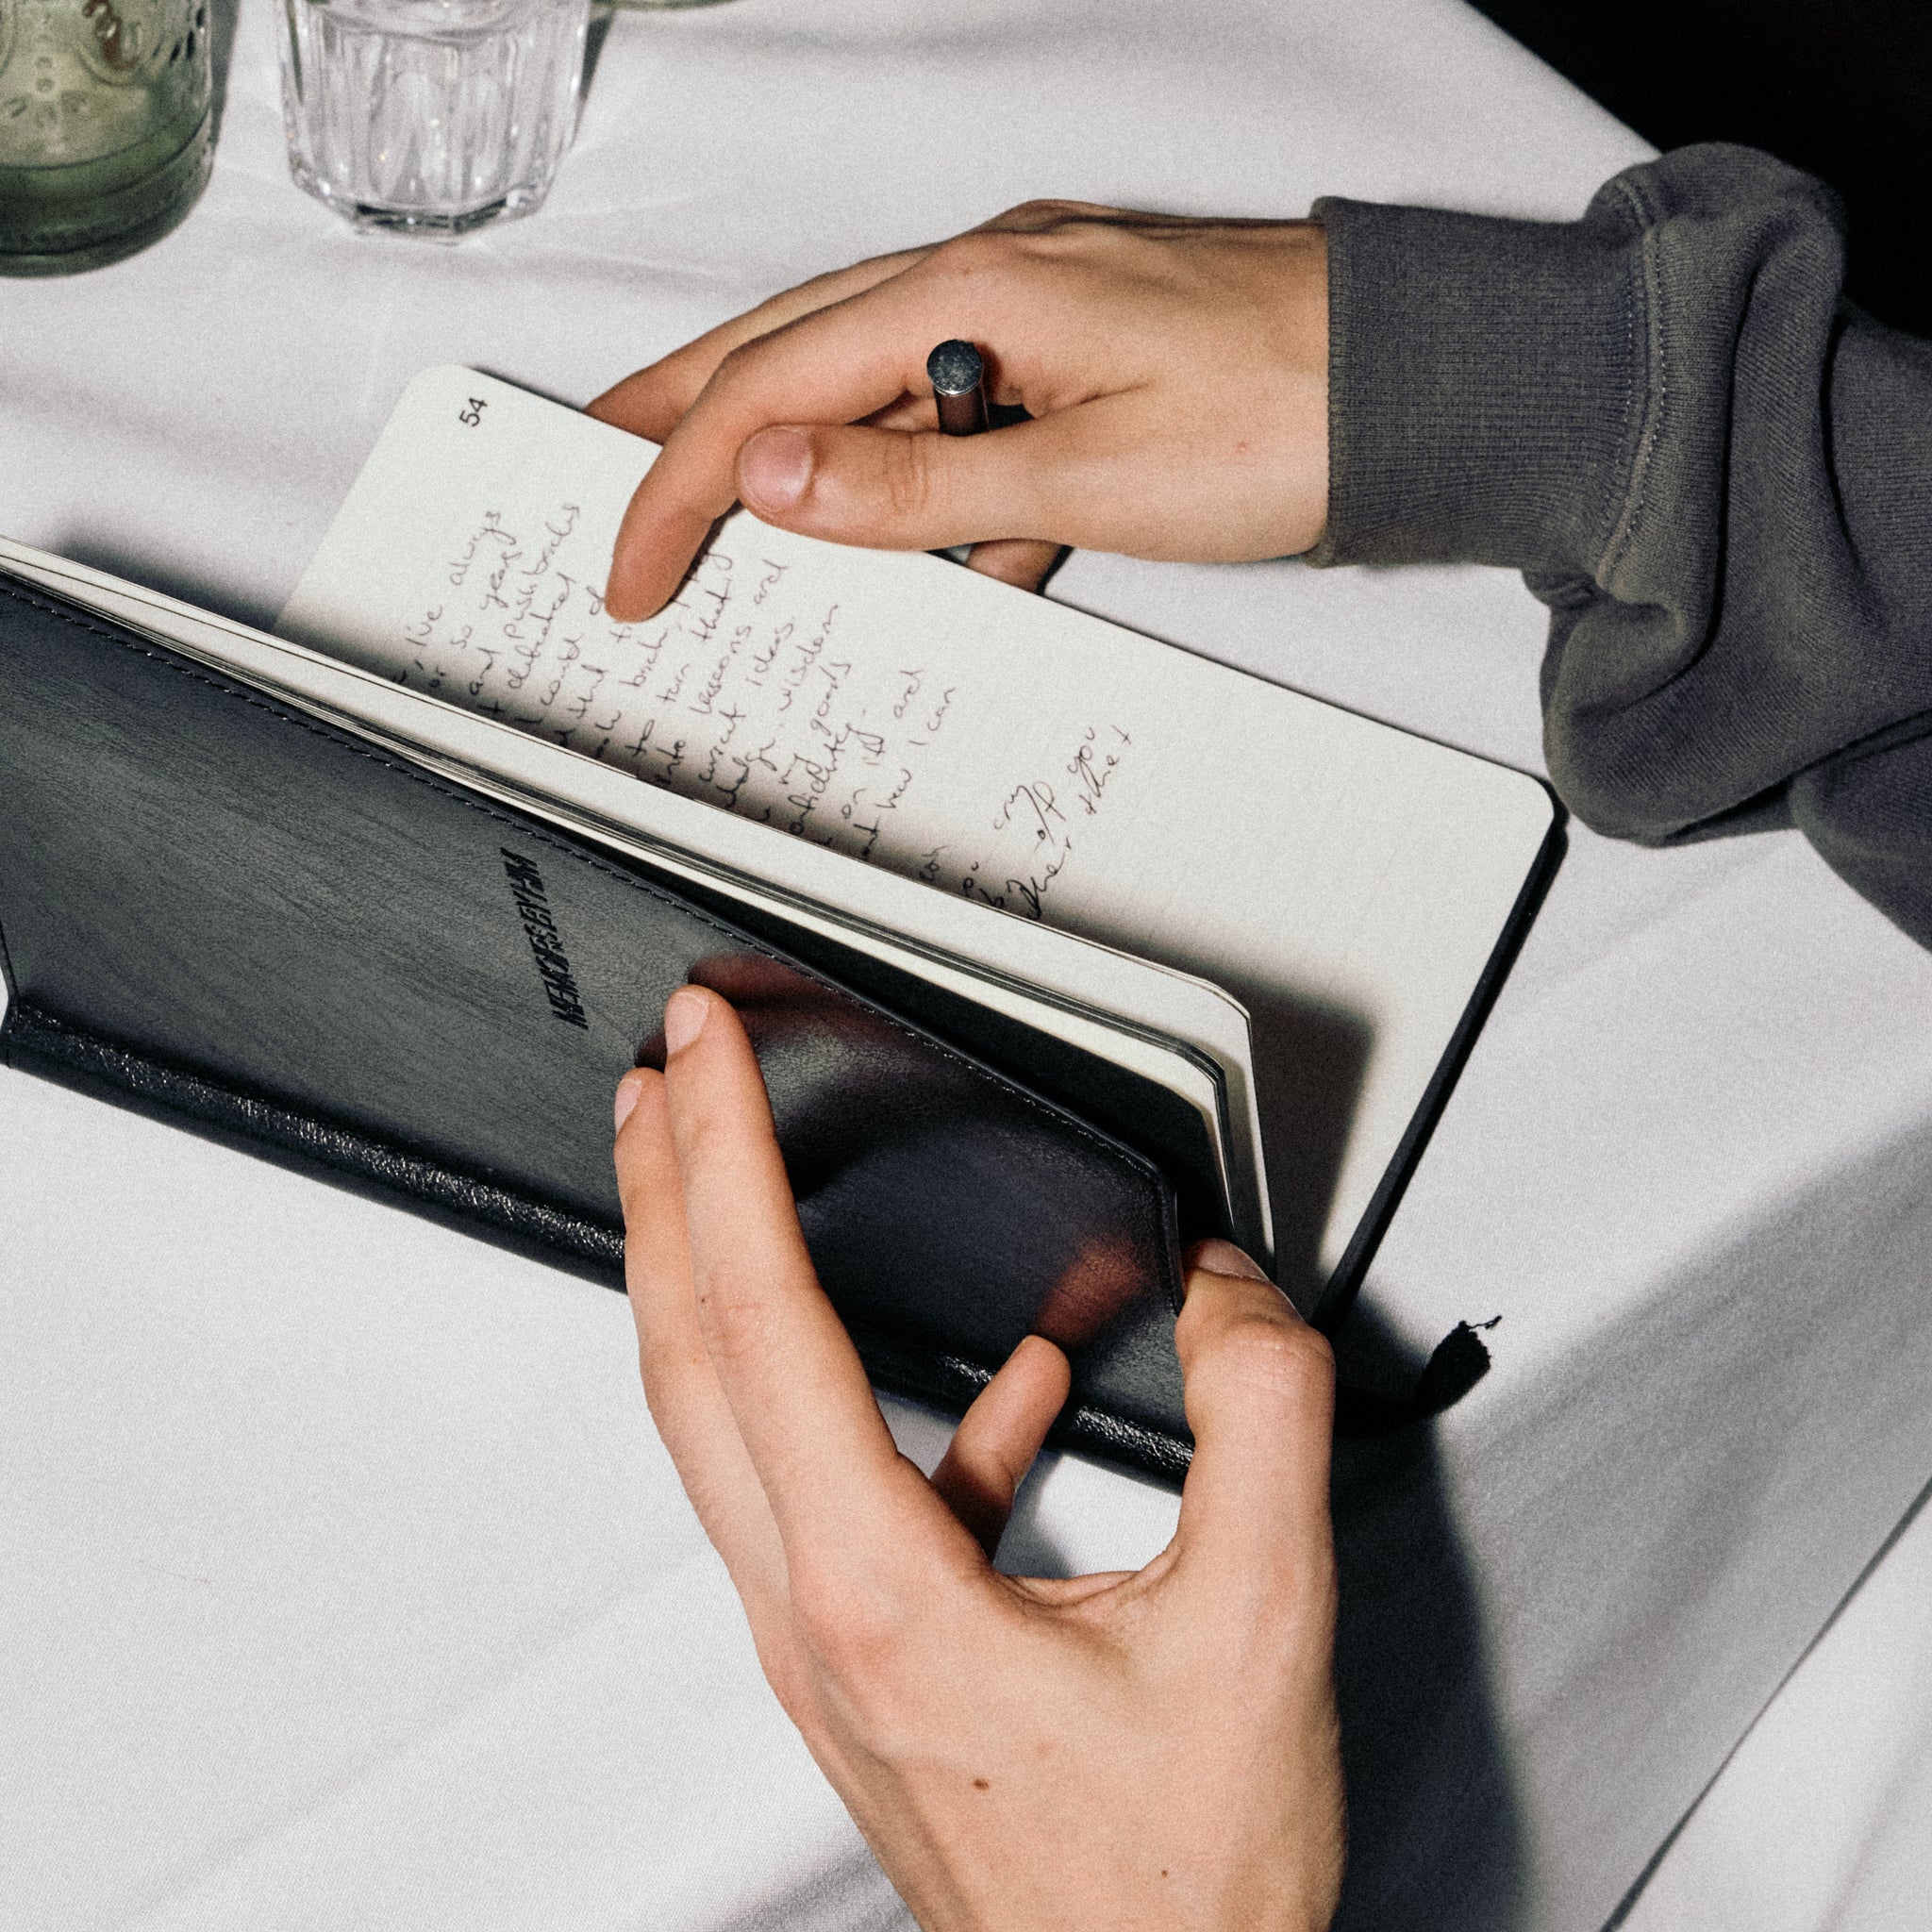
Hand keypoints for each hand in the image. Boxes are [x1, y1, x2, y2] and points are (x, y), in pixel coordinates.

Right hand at [588, 202, 1328, 619]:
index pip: (773, 390)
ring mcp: (1031, 312)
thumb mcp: (1090, 473)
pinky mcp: (1076, 354)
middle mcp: (989, 282)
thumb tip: (772, 478)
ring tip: (713, 505)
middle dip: (678, 413)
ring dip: (789, 447)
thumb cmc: (1290, 416)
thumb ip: (922, 484)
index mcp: (974, 295)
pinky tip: (923, 540)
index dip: (676, 479)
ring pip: (868, 380)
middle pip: (790, 350)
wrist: (1428, 388)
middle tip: (591, 460)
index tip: (629, 567)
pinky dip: (918, 477)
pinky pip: (960, 412)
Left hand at [613, 985, 1344, 1931]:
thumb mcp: (1261, 1626)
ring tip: (743, 1177)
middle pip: (689, 1361)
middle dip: (664, 1194)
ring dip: (724, 1280)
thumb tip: (1229, 1294)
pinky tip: (1008, 1378)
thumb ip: (1259, 1418)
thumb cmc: (1174, 1897)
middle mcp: (818, 1617)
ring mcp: (825, 1646)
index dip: (723, 1159)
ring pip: (733, 1423)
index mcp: (881, 1594)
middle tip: (663, 1079)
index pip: (761, 1319)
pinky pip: (847, 1493)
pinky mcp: (869, 1662)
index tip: (703, 1055)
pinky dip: (892, 1400)